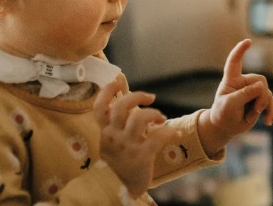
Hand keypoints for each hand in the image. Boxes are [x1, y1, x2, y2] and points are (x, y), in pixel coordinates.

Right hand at [94, 77, 181, 197]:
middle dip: (138, 96)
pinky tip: (174, 135)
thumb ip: (116, 125)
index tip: (118, 81)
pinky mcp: (142, 156)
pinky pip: (158, 137)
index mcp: (105, 132)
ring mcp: (127, 147)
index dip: (107, 91)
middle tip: (150, 98)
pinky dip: (169, 133)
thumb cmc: (120, 162)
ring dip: (154, 113)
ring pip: (139, 118)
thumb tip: (128, 101)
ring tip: (161, 119)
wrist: (121, 191)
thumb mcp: (111, 143)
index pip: (99, 107)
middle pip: (121, 106)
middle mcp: (113, 137)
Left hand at [198, 39, 272, 155]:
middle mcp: (244, 82)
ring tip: (252, 117)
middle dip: (260, 96)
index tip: (248, 41)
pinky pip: (272, 102)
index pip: (235, 62)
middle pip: (260, 80)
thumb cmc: (223, 114)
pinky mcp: (261, 101)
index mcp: (232, 80)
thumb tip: (262, 86)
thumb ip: (244, 94)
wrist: (226, 127)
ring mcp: (254, 91)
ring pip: (267, 92)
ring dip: (263, 106)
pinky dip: (271, 111)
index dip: (240, 51)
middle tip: (254, 111)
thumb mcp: (229, 105)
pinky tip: (268, 121)